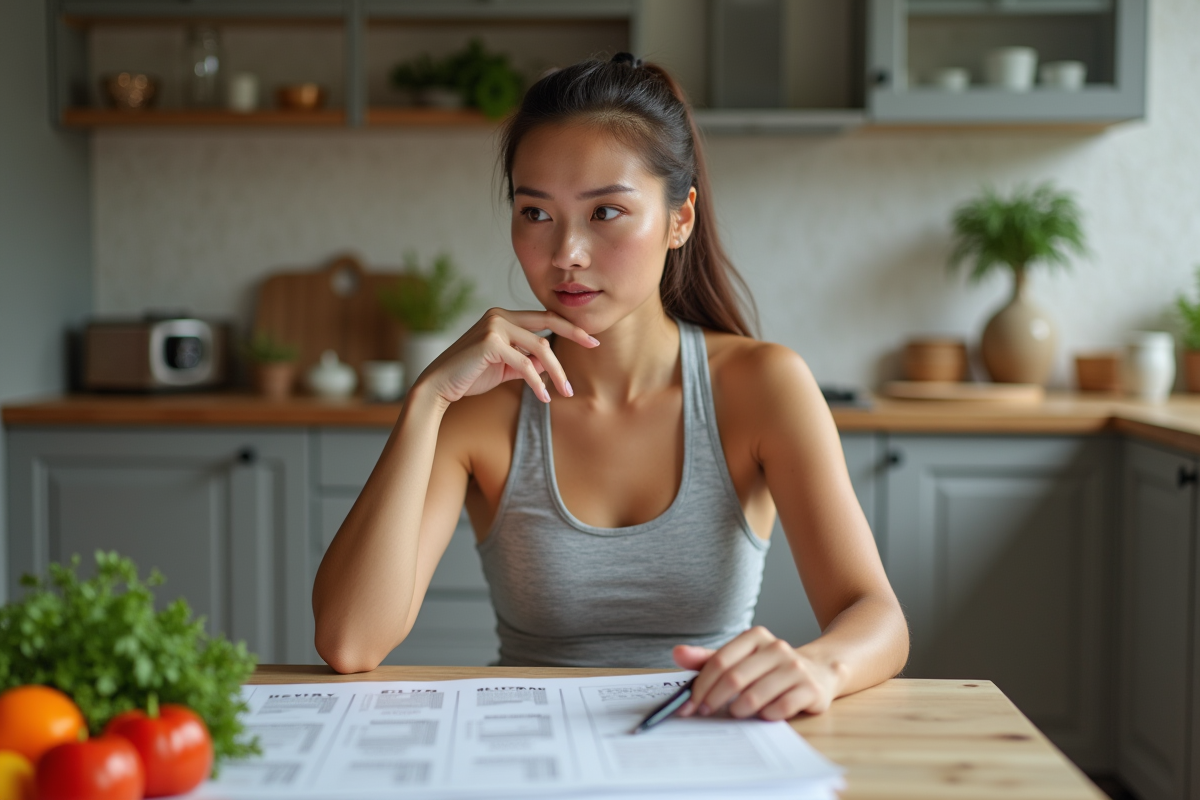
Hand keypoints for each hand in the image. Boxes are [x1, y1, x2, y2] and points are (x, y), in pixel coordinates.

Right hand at [413, 309, 598, 405]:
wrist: (439, 386)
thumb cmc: (470, 376)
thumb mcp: (505, 367)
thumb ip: (527, 362)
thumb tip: (551, 363)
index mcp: (503, 316)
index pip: (543, 316)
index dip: (569, 326)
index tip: (590, 338)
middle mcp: (499, 315)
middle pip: (547, 324)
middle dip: (574, 335)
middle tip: (595, 346)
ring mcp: (494, 326)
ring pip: (540, 347)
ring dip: (557, 371)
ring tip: (567, 391)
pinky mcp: (490, 343)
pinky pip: (525, 365)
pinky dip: (538, 382)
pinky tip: (544, 396)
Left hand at [672, 626, 840, 720]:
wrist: (819, 671)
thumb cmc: (769, 668)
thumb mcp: (739, 658)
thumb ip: (708, 658)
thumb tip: (677, 653)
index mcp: (755, 636)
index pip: (720, 661)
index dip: (701, 685)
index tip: (689, 705)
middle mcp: (777, 648)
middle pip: (735, 678)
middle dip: (714, 699)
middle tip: (704, 713)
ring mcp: (795, 668)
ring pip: (756, 695)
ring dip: (738, 709)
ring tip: (734, 713)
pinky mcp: (810, 689)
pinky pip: (780, 708)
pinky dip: (765, 715)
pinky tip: (762, 715)